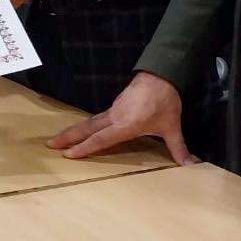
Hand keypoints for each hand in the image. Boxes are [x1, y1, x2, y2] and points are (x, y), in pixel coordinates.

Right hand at [47, 72, 193, 164]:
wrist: (161, 75)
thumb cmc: (164, 102)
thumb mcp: (171, 126)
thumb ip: (178, 147)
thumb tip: (190, 165)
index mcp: (125, 125)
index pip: (101, 139)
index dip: (85, 148)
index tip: (68, 154)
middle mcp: (114, 117)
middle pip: (87, 128)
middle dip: (68, 137)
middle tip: (50, 144)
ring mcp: (113, 110)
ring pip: (90, 122)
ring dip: (74, 131)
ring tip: (60, 139)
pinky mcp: (116, 105)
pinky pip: (98, 118)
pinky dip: (86, 126)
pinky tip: (83, 130)